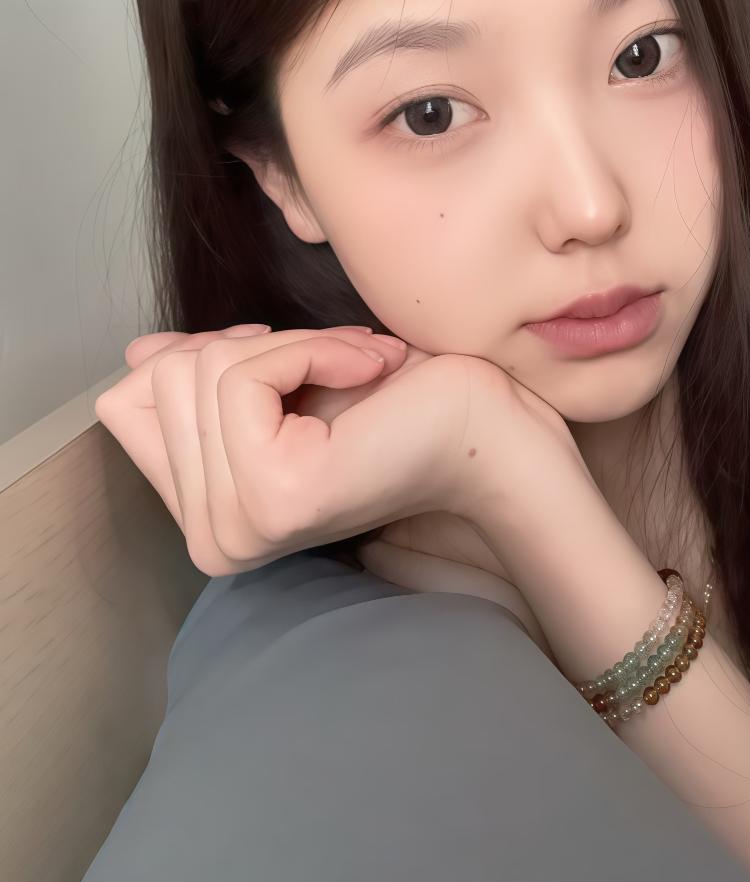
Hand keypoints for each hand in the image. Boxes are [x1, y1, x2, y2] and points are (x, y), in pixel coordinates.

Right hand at [95, 323, 572, 576]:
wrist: (490, 432)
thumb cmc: (398, 405)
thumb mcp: (280, 384)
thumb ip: (205, 378)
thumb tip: (140, 355)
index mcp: (206, 519)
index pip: (128, 402)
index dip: (204, 355)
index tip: (288, 361)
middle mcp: (211, 539)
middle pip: (163, 378)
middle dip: (256, 344)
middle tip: (340, 363)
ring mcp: (238, 525)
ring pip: (202, 369)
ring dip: (294, 342)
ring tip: (361, 368)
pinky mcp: (274, 496)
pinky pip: (244, 376)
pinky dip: (311, 347)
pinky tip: (370, 370)